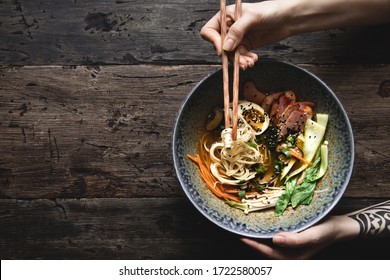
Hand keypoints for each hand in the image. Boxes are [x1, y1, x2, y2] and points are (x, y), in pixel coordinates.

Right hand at [200, 2, 292, 68]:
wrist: (288, 18)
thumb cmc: (271, 11)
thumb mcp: (253, 18)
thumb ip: (237, 31)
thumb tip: (225, 47)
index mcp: (226, 16)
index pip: (210, 31)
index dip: (214, 41)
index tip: (223, 49)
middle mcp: (229, 27)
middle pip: (220, 46)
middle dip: (229, 55)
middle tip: (240, 60)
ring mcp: (237, 38)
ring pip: (230, 54)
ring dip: (238, 60)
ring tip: (249, 63)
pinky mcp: (246, 45)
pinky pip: (239, 57)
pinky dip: (245, 60)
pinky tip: (253, 60)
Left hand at [241, 215, 359, 258]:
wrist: (340, 227)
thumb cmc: (327, 232)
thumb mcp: (312, 235)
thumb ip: (295, 240)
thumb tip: (274, 240)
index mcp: (293, 258)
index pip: (268, 253)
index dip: (254, 245)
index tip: (240, 237)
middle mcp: (290, 254)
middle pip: (266, 250)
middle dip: (253, 242)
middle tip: (238, 230)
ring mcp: (291, 247)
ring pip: (269, 244)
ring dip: (258, 237)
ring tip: (246, 227)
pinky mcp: (292, 238)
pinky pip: (276, 238)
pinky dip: (267, 232)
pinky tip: (261, 224)